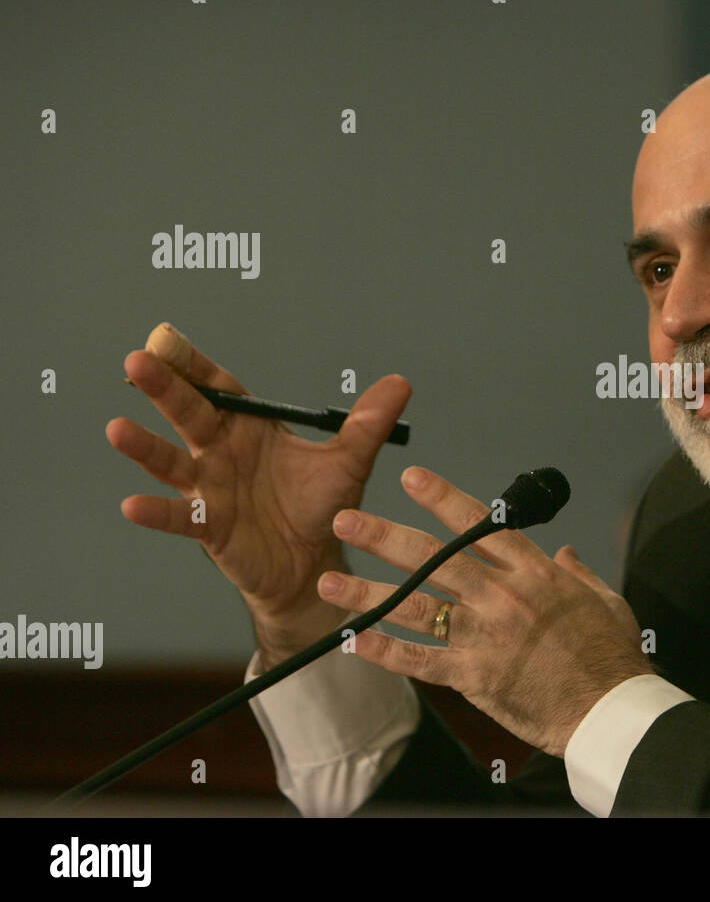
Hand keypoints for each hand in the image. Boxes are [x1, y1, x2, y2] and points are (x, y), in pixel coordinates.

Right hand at [107, 323, 411, 664]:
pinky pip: (179, 518)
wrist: (315, 564)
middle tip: (136, 361)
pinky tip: (131, 505)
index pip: (218, 388)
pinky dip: (157, 512)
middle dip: (164, 389)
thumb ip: (369, 422)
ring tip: (117, 429)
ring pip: (172, 463)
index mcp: (250, 428)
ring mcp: (211, 489)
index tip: (166, 337)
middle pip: (189, 414)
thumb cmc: (322, 507)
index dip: (194, 364)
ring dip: (145, 448)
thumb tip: (401, 383)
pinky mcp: (210, 528)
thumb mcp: (349, 461)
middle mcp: (222, 452)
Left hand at [319, 466, 653, 756]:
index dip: (443, 498)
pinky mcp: (474, 676)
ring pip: (415, 607)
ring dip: (368, 592)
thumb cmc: (612, 656)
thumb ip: (578, 572)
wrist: (609, 708)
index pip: (480, 525)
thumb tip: (565, 552)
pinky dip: (385, 651)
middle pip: (433, 559)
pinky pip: (420, 661)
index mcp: (535, 573)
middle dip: (384, 536)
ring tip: (328, 581)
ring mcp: (484, 637)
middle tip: (345, 519)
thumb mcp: (605, 600)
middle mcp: (502, 598)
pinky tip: (354, 640)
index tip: (411, 478)